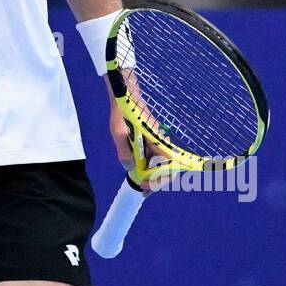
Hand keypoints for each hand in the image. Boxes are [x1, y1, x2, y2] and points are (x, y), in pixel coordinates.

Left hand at [106, 74, 174, 193]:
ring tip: (141, 185)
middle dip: (157, 181)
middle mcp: (159, 142)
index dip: (159, 179)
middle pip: (166, 167)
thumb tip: (130, 168)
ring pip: (160, 163)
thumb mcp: (118, 132)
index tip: (145, 185)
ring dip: (152, 175)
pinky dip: (148, 167)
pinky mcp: (150, 140)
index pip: (167, 164)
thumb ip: (123, 150)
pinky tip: (139, 172)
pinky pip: (153, 157)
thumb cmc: (122, 112)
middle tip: (144, 189)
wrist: (125, 96)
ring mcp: (155, 141)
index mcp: (155, 140)